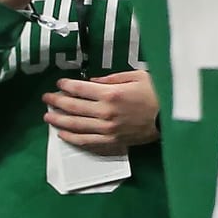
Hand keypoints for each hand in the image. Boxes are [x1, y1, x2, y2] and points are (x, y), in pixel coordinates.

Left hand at [42, 70, 159, 152]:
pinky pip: (85, 140)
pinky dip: (71, 137)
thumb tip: (91, 82)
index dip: (67, 85)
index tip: (59, 83)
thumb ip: (113, 78)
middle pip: (73, 107)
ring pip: (75, 125)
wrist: (171, 117)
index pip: (80, 89)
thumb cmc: (157, 92)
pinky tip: (62, 134)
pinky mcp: (110, 141)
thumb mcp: (138, 76)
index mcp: (111, 94)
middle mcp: (104, 112)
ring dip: (59, 120)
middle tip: (46, 98)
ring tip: (48, 116)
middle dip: (57, 101)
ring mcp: (106, 129)